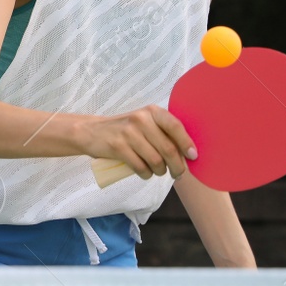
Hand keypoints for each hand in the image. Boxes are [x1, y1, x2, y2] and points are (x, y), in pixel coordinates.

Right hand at [77, 106, 195, 179]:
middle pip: (168, 148)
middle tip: (178, 174)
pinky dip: (146, 174)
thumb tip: (186, 154)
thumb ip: (163, 133)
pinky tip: (145, 173)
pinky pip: (140, 167)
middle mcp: (141, 119)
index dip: (186, 143)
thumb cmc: (125, 130)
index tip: (193, 156)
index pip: (175, 126)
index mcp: (152, 111)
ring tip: (158, 171)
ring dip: (160, 171)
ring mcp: (128, 133)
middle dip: (177, 166)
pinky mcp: (118, 147)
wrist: (92, 132)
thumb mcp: (144, 123)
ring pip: (155, 160)